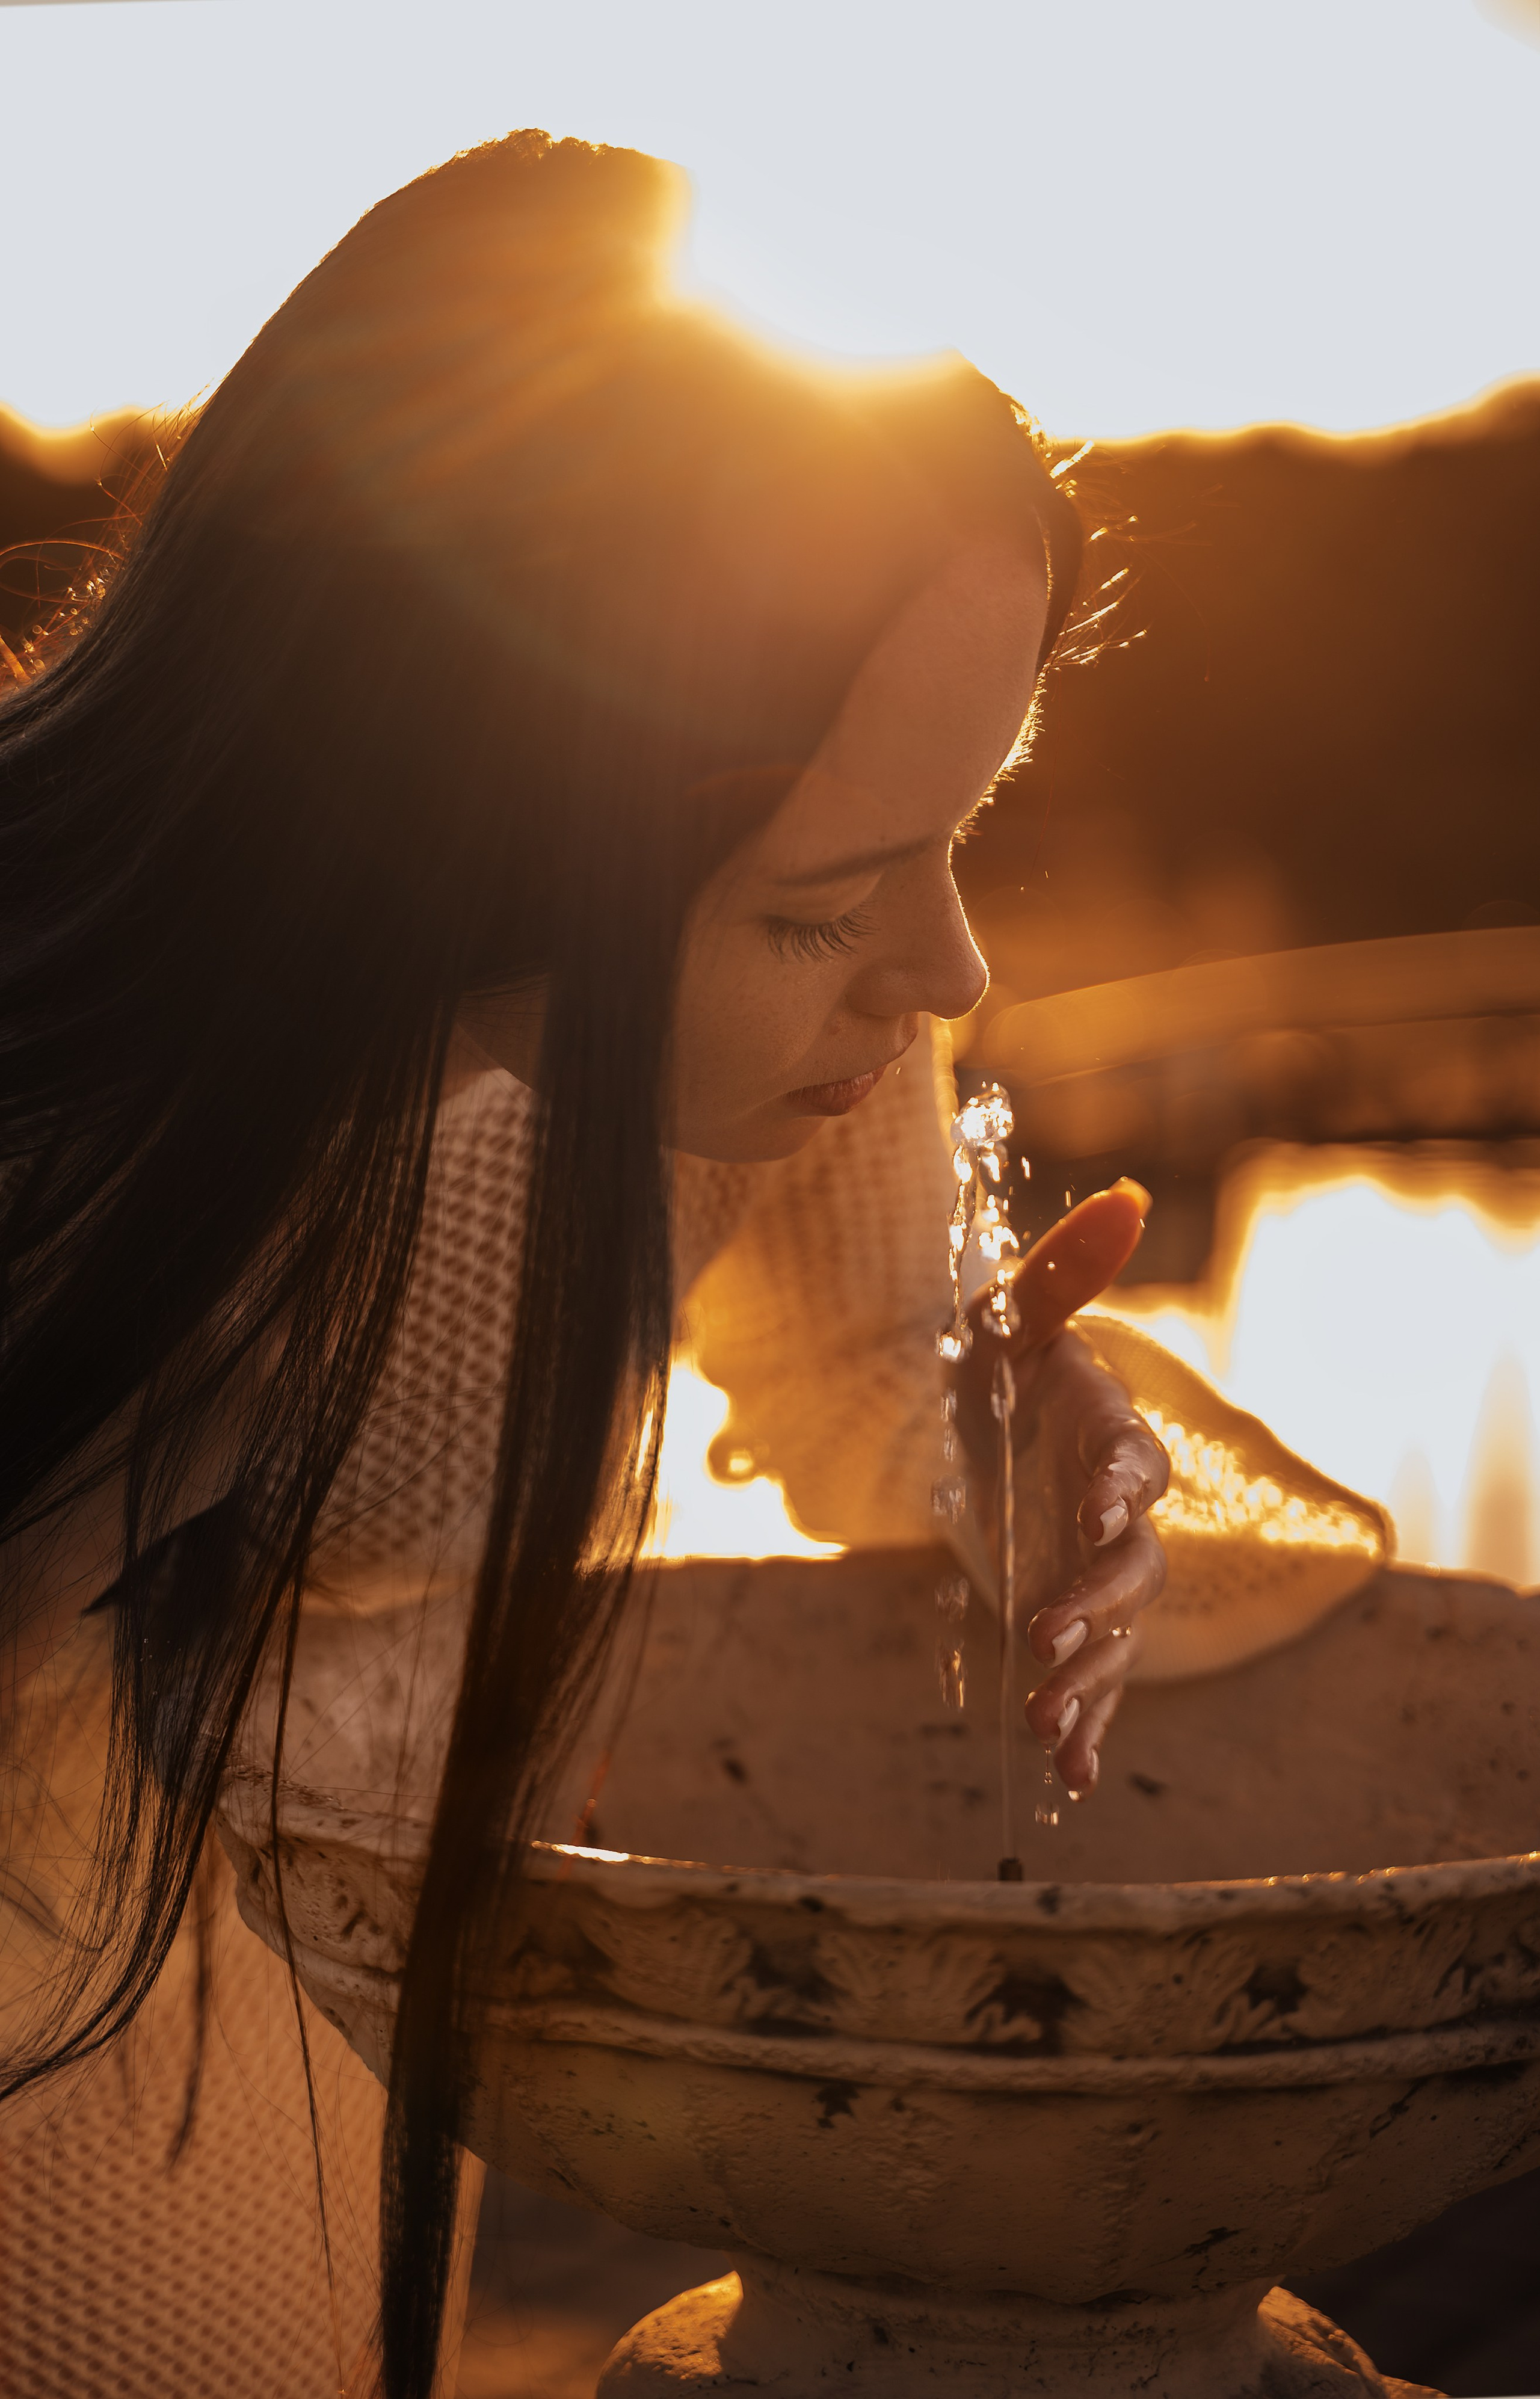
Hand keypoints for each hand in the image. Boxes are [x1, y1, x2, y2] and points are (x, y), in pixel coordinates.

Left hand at [953, 1179, 1168, 1796]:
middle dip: (1091, 1602)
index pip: (1130, 1460)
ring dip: (1085, 1679)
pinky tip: (1072, 1776)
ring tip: (1045, 1724)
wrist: (992, 1422)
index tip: (1097, 1509)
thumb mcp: (1018, 1312)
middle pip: (1129, 1567)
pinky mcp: (1071, 1613)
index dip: (1118, 1483)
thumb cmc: (1010, 1358)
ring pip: (1111, 1635)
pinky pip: (1092, 1676)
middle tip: (1042, 1632)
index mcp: (1106, 1434)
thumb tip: (1125, 1200)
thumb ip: (1064, 1269)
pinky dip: (1086, 1724)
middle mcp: (1115, 1511)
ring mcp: (1096, 1571)